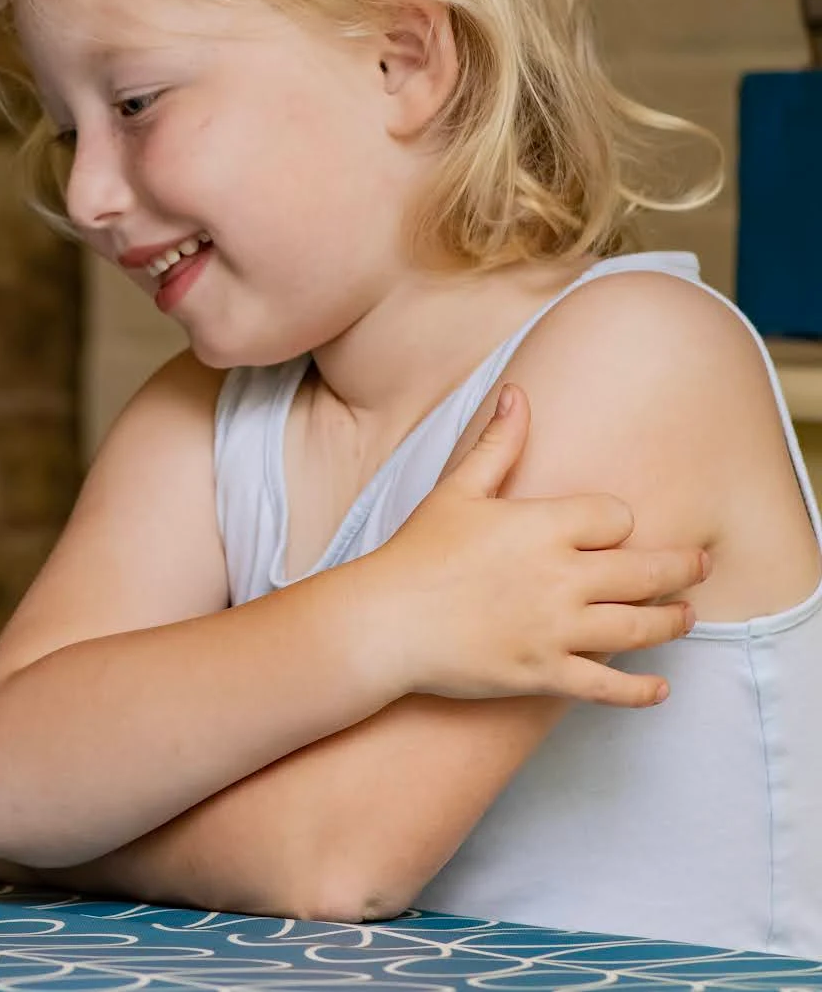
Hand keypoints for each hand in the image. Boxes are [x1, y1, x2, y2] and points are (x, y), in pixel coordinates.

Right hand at [351, 382, 706, 708]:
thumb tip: (517, 394)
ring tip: (687, 616)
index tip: (616, 530)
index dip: (620, 521)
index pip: (615, 517)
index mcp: (541, 527)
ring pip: (640, 626)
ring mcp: (556, 629)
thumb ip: (498, 445)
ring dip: (673, 621)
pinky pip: (608, 686)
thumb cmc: (416, 553)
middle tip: (702, 565)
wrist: (383, 622)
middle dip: (683, 567)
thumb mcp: (457, 491)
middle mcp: (560, 577)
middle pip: (648, 570)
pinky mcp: (544, 673)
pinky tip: (659, 687)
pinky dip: (640, 691)